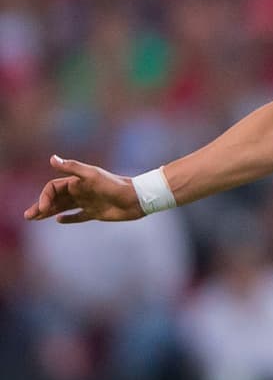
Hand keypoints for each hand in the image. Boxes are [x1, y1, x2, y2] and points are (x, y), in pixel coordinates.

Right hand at [22, 155, 143, 222]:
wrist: (136, 198)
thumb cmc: (115, 185)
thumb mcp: (92, 175)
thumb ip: (72, 168)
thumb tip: (51, 159)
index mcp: (77, 182)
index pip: (53, 188)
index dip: (45, 197)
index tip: (43, 209)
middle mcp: (80, 191)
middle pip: (55, 199)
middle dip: (40, 206)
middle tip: (28, 216)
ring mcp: (87, 202)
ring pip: (63, 207)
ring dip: (48, 212)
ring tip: (34, 219)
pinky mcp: (95, 213)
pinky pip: (77, 216)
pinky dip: (68, 218)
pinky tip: (58, 220)